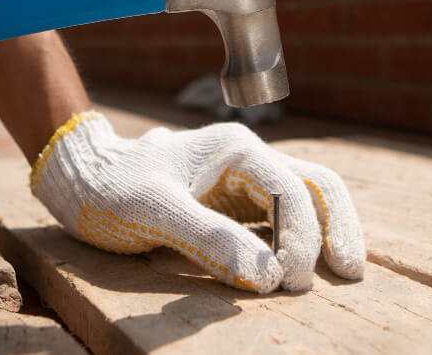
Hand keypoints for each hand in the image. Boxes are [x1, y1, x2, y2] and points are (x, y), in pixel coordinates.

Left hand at [31, 111, 364, 292]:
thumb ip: (209, 239)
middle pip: (316, 184)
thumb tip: (267, 275)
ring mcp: (244, 178)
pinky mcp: (236, 200)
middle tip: (349, 274)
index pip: (291, 190)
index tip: (290, 281)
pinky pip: (285, 214)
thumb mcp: (153, 212)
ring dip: (328, 231)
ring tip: (344, 270)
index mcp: (234, 150)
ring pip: (308, 196)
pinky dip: (304, 237)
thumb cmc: (112, 189)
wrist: (82, 176)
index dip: (301, 236)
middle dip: (336, 227)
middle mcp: (247, 158)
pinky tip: (309, 264)